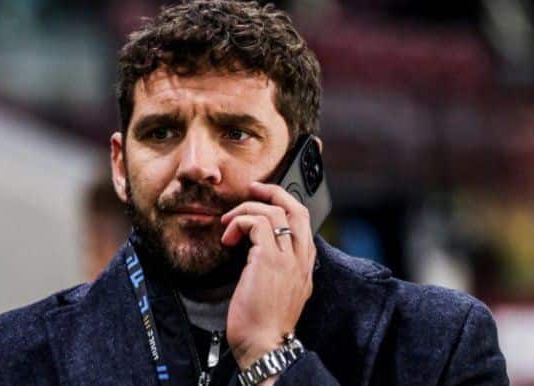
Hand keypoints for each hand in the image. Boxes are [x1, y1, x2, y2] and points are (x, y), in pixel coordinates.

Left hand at [220, 181, 315, 369]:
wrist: (264, 345)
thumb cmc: (266, 324)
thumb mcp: (282, 293)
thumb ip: (281, 270)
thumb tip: (260, 252)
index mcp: (305, 266)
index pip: (302, 222)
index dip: (284, 205)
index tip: (264, 201)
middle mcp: (301, 258)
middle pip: (295, 208)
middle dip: (273, 192)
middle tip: (252, 190)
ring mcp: (287, 258)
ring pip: (272, 212)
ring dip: (245, 211)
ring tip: (228, 225)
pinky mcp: (268, 260)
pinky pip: (255, 223)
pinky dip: (238, 223)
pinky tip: (227, 238)